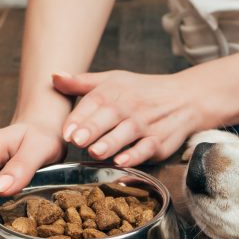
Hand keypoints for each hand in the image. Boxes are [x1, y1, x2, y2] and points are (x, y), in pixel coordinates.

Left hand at [52, 70, 211, 166]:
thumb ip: (82, 83)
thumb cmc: (141, 91)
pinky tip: (122, 162)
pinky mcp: (160, 141)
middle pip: (110, 116)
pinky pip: (147, 148)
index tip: (66, 131)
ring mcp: (146, 124)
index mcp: (114, 91)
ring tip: (95, 152)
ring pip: (127, 133)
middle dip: (93, 129)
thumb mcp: (112, 81)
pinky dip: (135, 155)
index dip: (80, 117)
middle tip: (77, 140)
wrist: (184, 98)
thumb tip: (53, 77)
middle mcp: (130, 106)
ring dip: (111, 143)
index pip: (95, 102)